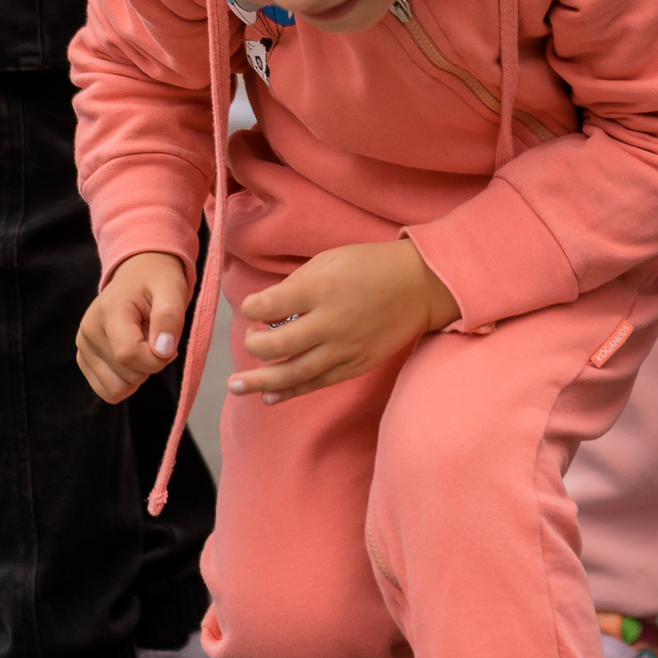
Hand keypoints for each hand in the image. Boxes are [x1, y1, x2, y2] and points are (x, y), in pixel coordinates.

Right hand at [76, 252, 192, 402]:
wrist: (138, 274)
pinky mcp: (83, 359)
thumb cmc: (157, 282)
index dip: (157, 358)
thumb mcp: (172, 290)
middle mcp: (88, 330)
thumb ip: (170, 318)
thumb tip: (163, 350)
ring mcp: (83, 347)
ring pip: (117, 388)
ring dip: (138, 373)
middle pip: (127, 375)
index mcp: (108, 311)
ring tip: (142, 343)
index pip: (129, 354)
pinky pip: (108, 391)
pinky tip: (131, 355)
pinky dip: (126, 380)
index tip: (168, 344)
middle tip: (154, 336)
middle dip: (150, 363)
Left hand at [229, 238, 460, 403]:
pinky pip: (318, 383)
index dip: (252, 308)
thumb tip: (267, 310)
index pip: (271, 305)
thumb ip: (296, 284)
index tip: (251, 307)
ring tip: (236, 387)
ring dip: (261, 381)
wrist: (420, 285)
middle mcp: (331, 321)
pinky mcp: (356, 365)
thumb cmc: (370, 266)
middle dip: (255, 345)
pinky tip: (269, 397)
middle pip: (279, 345)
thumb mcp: (329, 260)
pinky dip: (291, 392)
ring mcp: (345, 347)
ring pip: (295, 372)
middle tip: (250, 340)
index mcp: (322, 289)